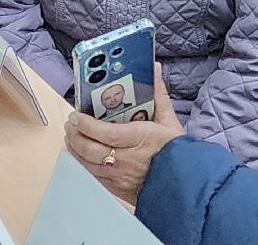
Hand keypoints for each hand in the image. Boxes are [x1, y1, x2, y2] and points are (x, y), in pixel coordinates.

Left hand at [63, 64, 184, 203]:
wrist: (186, 184)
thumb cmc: (176, 153)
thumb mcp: (169, 121)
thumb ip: (158, 94)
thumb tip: (154, 69)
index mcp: (140, 140)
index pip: (106, 133)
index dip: (87, 124)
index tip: (76, 115)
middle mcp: (127, 160)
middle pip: (91, 150)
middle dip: (76, 135)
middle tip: (71, 122)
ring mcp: (120, 177)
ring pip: (88, 164)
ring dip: (75, 148)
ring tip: (72, 134)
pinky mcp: (117, 188)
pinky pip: (93, 176)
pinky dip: (83, 163)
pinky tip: (81, 153)